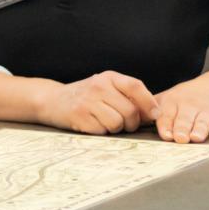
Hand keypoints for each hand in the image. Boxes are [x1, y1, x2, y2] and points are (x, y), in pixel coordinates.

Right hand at [38, 71, 159, 134]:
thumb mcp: (105, 87)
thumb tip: (155, 113)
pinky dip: (103, 131)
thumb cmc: (86, 96)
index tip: (154, 114)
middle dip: (132, 123)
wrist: (53, 100)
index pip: (135, 86)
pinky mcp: (80, 116)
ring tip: (107, 122)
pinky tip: (94, 124)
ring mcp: (88, 101)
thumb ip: (127, 95)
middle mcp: (98, 86)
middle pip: (130, 111)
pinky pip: (103, 130)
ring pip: (118, 123)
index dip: (149, 102)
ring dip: (117, 128)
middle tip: (125, 124)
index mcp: (108, 77)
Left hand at [154, 77, 208, 142]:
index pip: (167, 114)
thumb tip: (130, 119)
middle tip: (179, 139)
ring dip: (199, 129)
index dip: (166, 125)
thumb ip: (150, 109)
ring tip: (196, 138)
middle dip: (182, 128)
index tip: (165, 135)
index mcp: (173, 102)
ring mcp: (206, 111)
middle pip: (184, 119)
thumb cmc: (184, 98)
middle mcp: (189, 106)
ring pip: (202, 121)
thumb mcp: (166, 99)